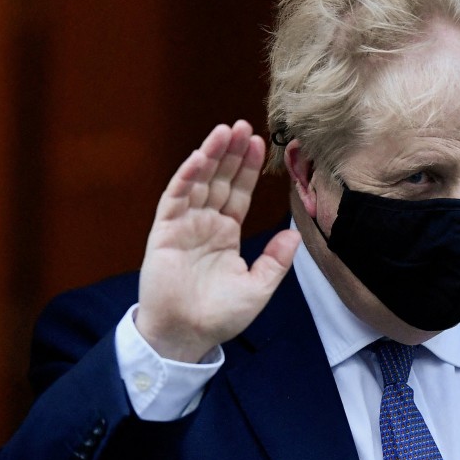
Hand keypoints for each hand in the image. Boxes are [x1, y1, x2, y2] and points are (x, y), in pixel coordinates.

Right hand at [134, 120, 300, 361]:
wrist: (187, 335)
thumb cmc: (220, 316)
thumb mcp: (258, 287)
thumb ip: (276, 259)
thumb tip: (296, 232)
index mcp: (226, 233)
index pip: (239, 192)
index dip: (248, 168)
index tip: (260, 143)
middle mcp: (205, 224)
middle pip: (220, 180)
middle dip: (231, 152)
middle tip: (243, 124)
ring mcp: (184, 225)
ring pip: (198, 182)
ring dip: (210, 155)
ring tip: (224, 130)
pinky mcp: (164, 232)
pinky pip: (176, 198)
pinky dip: (186, 177)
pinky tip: (200, 157)